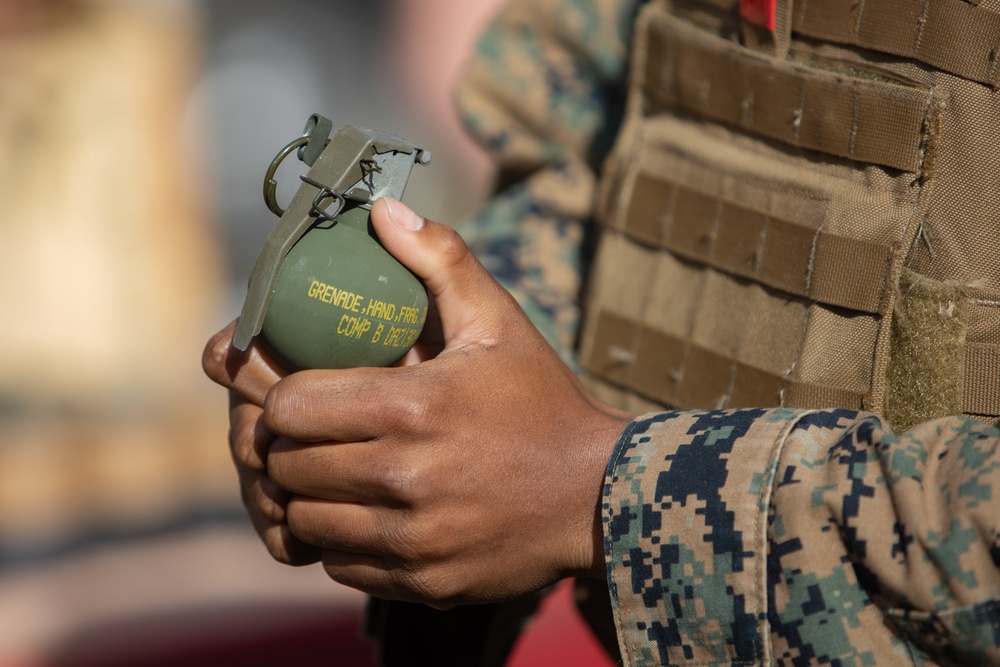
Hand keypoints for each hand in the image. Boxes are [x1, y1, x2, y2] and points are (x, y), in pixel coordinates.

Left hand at [204, 198, 631, 606]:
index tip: (305, 392)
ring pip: (304, 522)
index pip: (287, 408)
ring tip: (342, 473)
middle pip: (286, 467)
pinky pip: (339, 566)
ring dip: (312, 497)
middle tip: (321, 432)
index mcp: (411, 406)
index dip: (283, 398)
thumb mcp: (497, 322)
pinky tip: (374, 513)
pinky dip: (343, 541)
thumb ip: (438, 260)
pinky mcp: (422, 582)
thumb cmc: (540, 401)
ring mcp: (412, 540)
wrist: (596, 494)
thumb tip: (380, 210)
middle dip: (292, 446)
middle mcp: (404, 478)